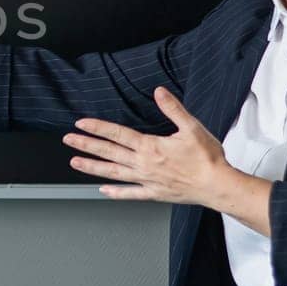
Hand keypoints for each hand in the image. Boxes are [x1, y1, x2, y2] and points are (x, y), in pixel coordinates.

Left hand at [62, 87, 229, 204]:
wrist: (217, 185)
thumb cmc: (207, 159)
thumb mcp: (191, 127)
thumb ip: (173, 109)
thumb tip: (159, 92)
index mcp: (151, 147)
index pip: (117, 134)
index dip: (98, 128)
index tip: (82, 124)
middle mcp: (144, 164)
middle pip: (110, 153)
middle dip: (87, 145)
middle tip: (69, 141)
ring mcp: (147, 180)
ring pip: (114, 173)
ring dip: (93, 167)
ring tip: (76, 163)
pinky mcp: (155, 193)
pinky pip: (131, 194)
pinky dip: (116, 193)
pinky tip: (103, 191)